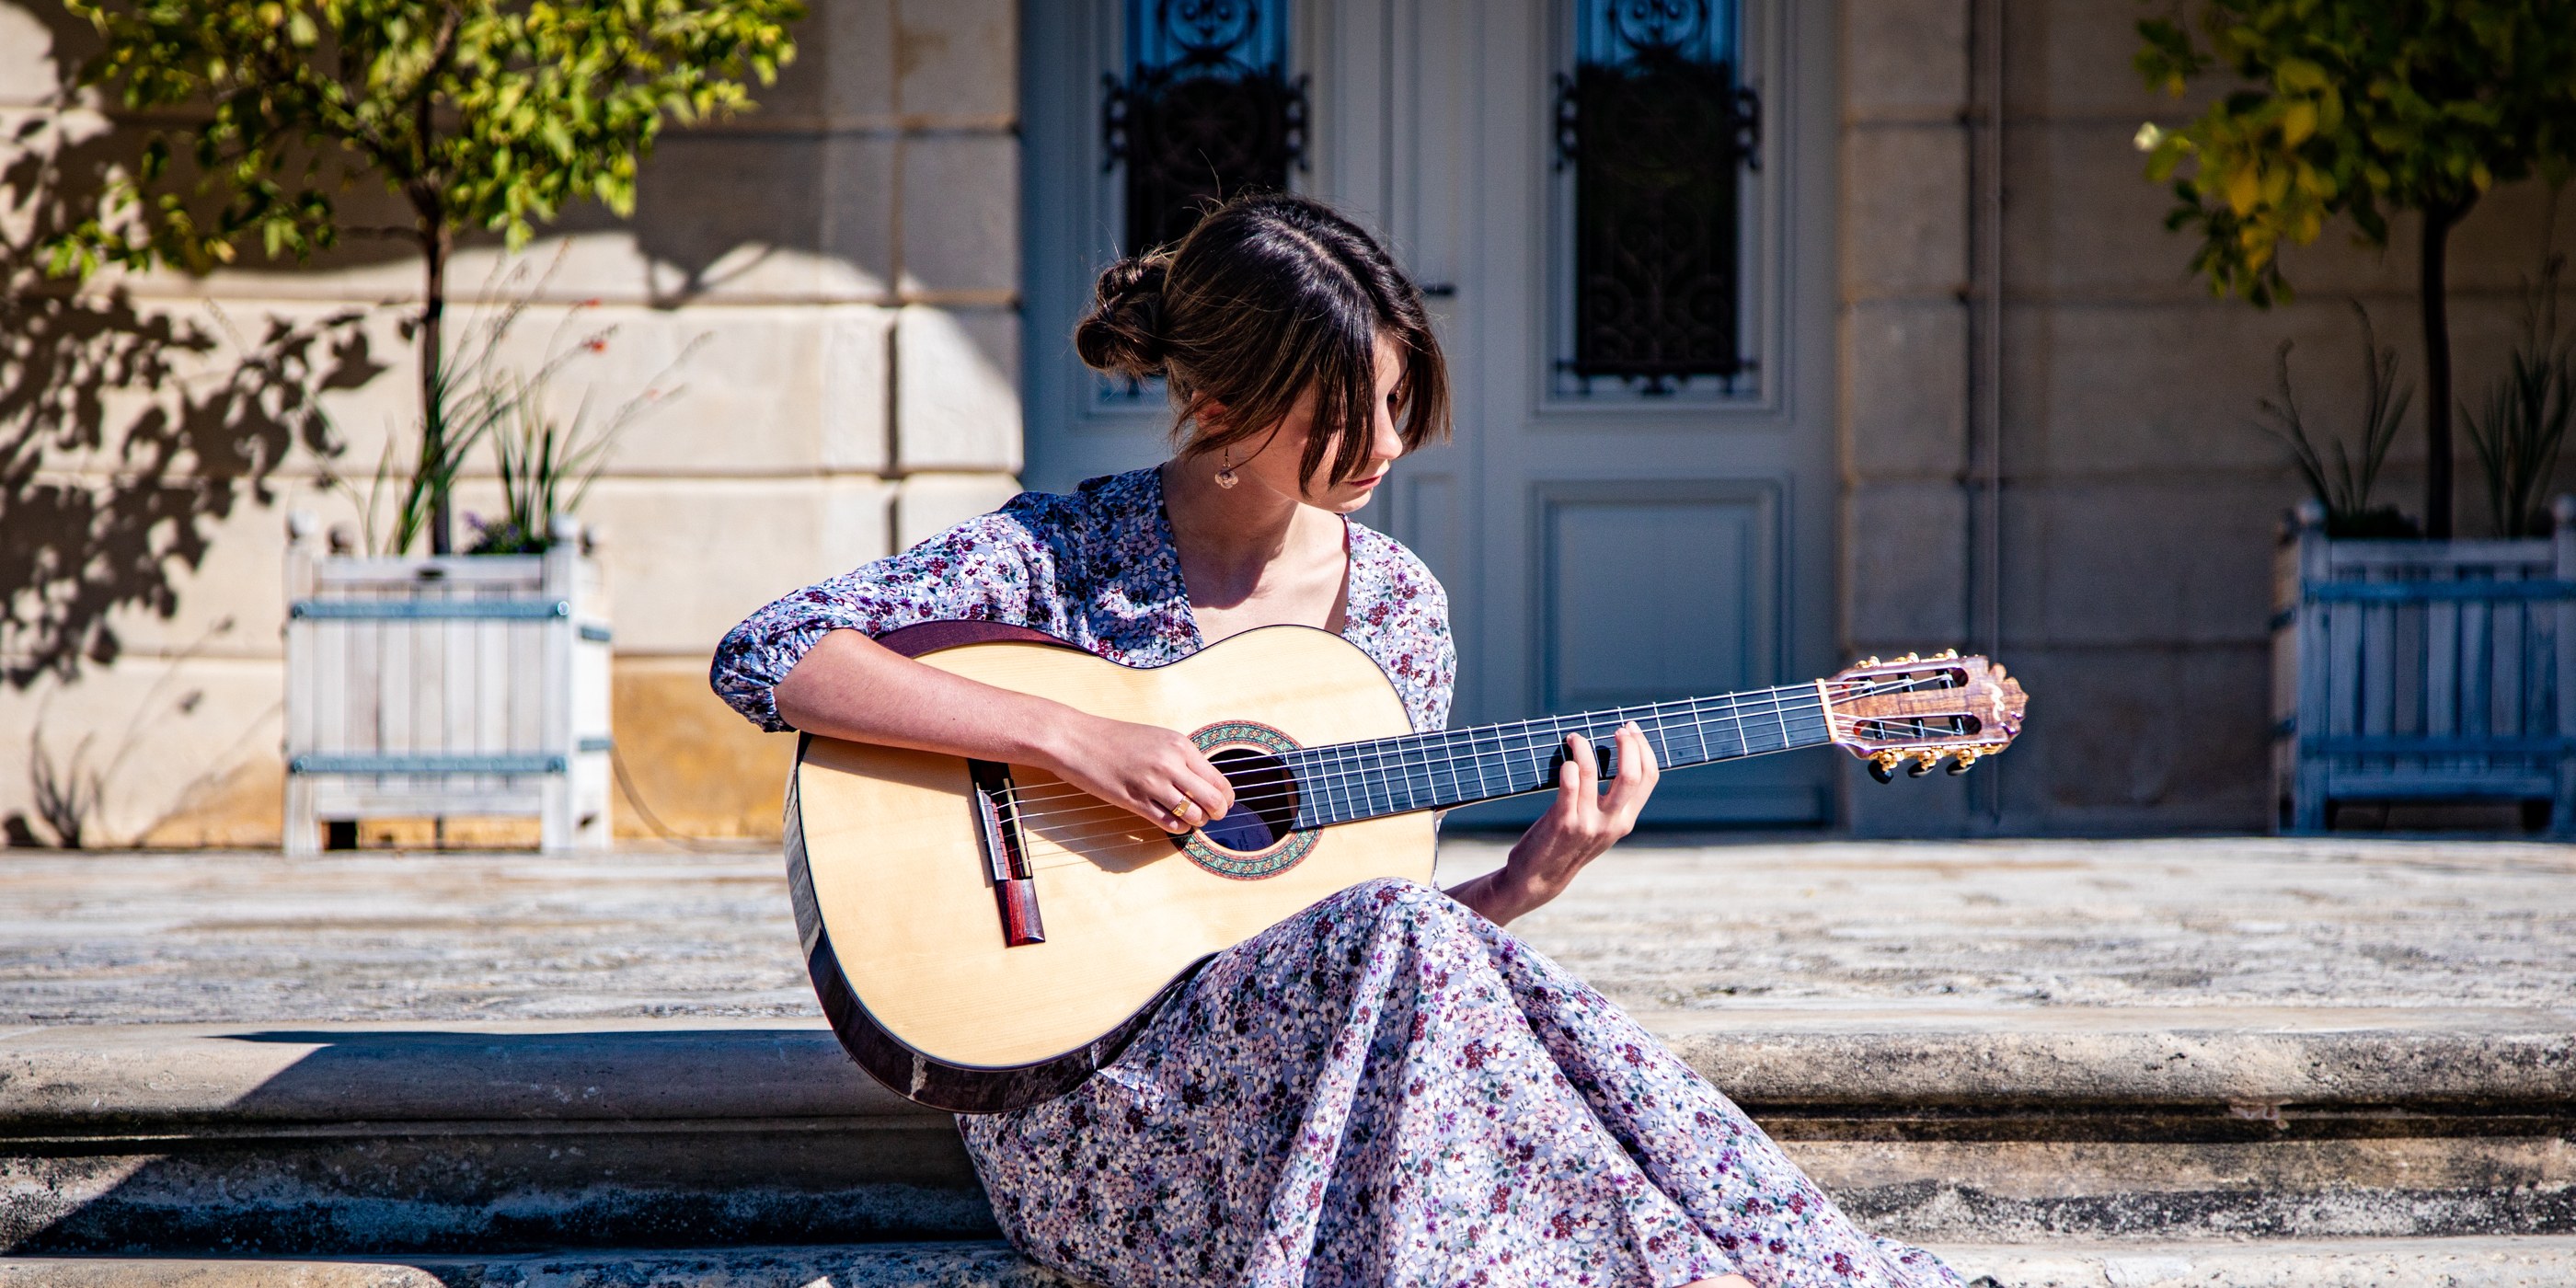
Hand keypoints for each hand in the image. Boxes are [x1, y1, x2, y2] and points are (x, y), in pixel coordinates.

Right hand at [1036, 713, 1235, 834]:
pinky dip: (1177, 828)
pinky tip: (1172, 822)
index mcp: (1180, 745)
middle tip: (1209, 816)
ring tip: (1187, 818)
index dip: (1225, 798)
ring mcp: (1153, 783)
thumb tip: (1206, 783)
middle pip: (1213, 801)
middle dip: (1216, 814)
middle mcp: (1171, 763)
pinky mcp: (1135, 801)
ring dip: (1195, 822)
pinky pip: (1169, 823)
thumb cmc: (1115, 738)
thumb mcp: (1157, 739)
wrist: (1077, 739)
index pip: (1219, 780)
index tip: (1222, 804)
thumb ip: (1182, 758)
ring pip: (1193, 816)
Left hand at [1448, 723, 1658, 925]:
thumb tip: (1620, 756)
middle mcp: (1610, 823)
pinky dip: (1568, 765)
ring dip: (1584, 747)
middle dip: (1627, 744)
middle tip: (1615, 729)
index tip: (1632, 729)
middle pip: (1631, 775)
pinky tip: (1565, 760)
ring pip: (1592, 772)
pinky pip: (1568, 784)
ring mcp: (1586, 822)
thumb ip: (1614, 803)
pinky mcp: (1561, 821)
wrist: (1539, 877)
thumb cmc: (1569, 844)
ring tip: (1575, 738)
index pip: (1648, 778)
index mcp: (1625, 821)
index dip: (1644, 748)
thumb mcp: (1602, 828)